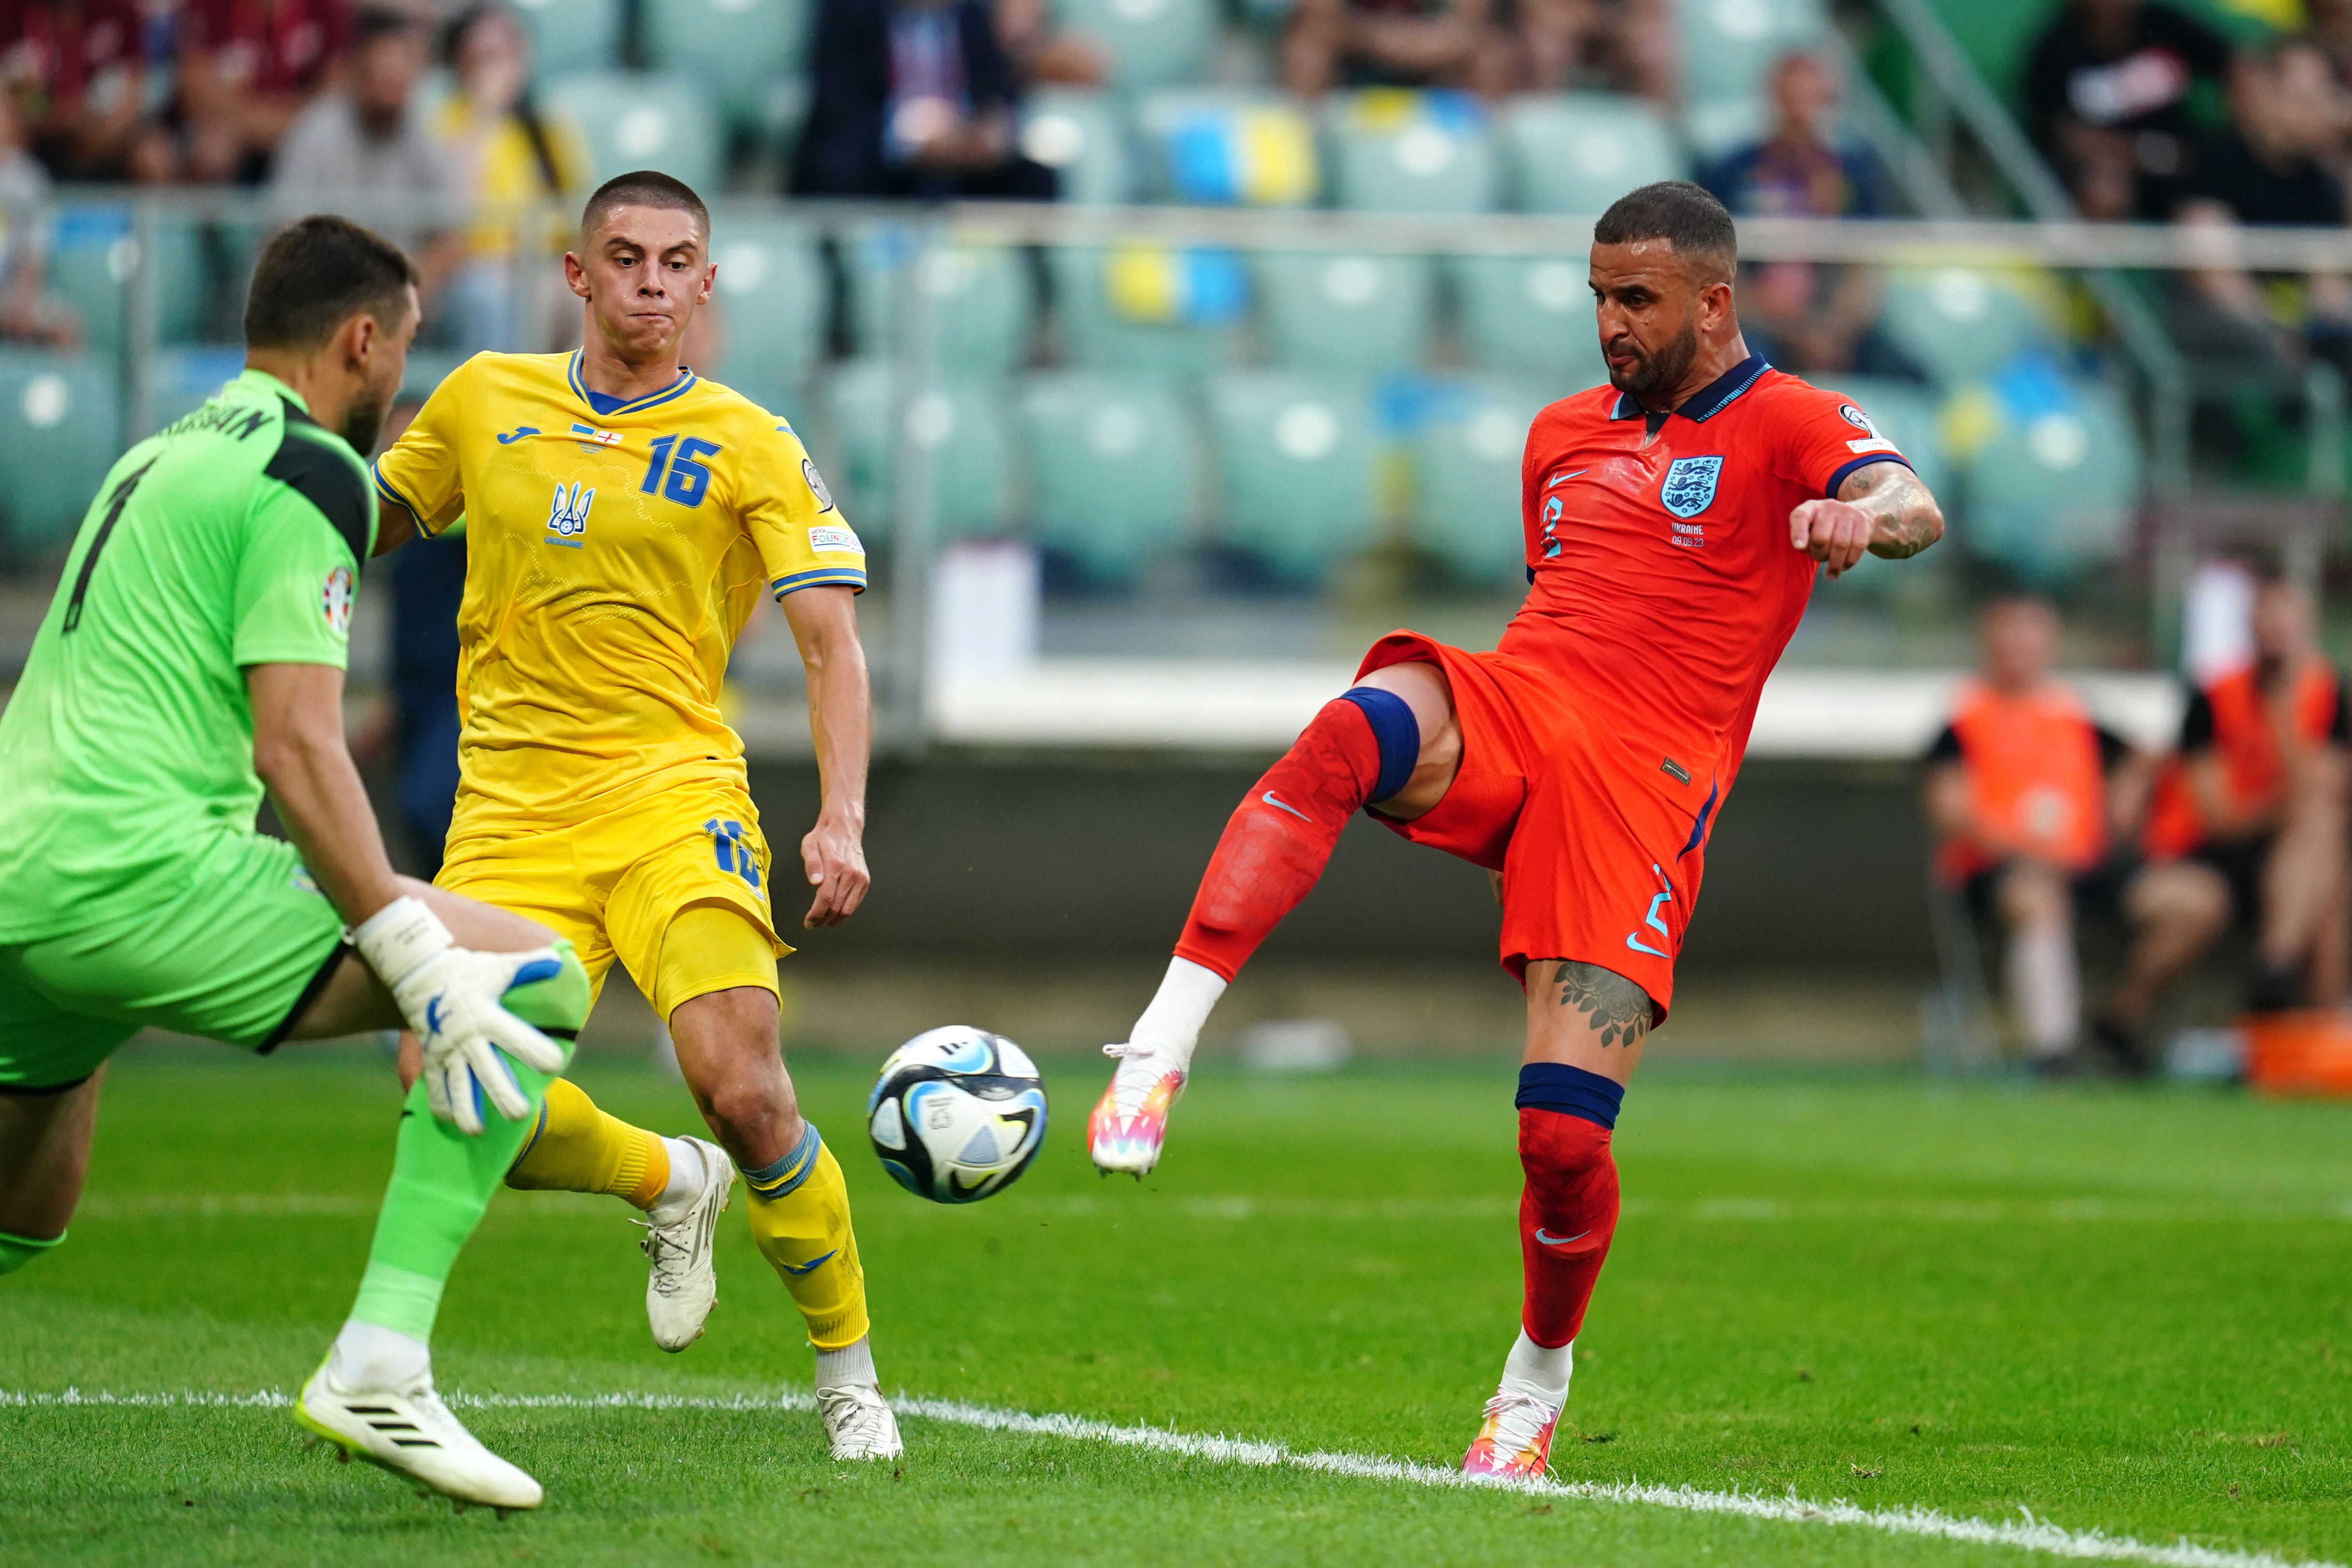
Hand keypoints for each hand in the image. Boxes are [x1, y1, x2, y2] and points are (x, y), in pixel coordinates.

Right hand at [353, 897, 568, 1134]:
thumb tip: (561, 960)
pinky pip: (433, 1085)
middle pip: (487, 1073)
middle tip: (519, 1115)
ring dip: (466, 1111)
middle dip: (503, 1095)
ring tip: (477, 1132)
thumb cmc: (467, 970)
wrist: (418, 970)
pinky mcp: (431, 1057)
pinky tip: (449, 1121)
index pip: (516, 1038)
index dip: (536, 1052)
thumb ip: (530, 966)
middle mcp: (468, 1039)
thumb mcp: (500, 967)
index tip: (555, 1066)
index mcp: (488, 1018)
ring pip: (457, 1087)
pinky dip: (440, 1104)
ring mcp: (446, 1051)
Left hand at [801, 810, 870, 928]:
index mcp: (836, 865)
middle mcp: (851, 873)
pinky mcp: (865, 880)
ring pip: (849, 908)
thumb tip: (815, 881)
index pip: (826, 897)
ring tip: (824, 921)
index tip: (809, 921)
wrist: (845, 828)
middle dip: (823, 919)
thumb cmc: (825, 837)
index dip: (816, 913)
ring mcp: (860, 878)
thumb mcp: (810, 845)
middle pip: (837, 907)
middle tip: (813, 923)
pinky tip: (836, 912)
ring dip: (835, 919)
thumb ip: (812, 864)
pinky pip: (856, 902)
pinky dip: (845, 911)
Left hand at [1788, 497, 1873, 577]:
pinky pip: (1857, 546)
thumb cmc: (1824, 529)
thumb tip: (1801, 546)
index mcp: (1810, 508)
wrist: (1856, 514)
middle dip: (1819, 555)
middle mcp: (1828, 506)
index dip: (1798, 533)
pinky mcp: (1864, 521)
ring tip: (1832, 572)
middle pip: (1821, 537)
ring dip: (1835, 563)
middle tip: (1820, 559)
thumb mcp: (1808, 531)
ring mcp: (1847, 512)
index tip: (1799, 547)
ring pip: (1841, 544)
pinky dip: (1849, 561)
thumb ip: (1801, 540)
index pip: (1800, 516)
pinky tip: (1844, 566)